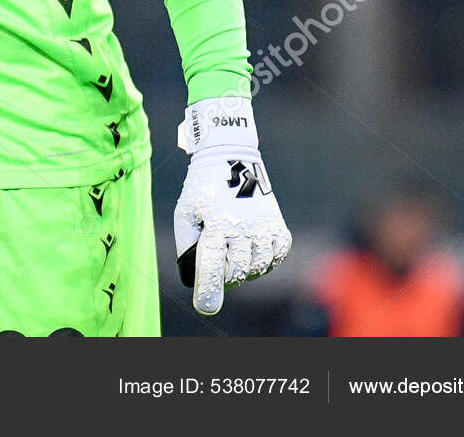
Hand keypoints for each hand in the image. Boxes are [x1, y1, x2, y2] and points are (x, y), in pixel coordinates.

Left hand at [173, 96, 291, 315]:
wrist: (230, 157)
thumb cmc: (202, 187)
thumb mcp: (184, 212)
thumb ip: (186, 244)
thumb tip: (194, 274)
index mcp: (217, 223)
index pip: (213, 266)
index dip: (208, 291)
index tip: (205, 306)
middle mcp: (244, 227)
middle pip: (236, 272)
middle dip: (223, 276)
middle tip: (216, 265)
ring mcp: (265, 227)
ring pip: (257, 268)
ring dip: (243, 269)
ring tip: (232, 253)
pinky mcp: (278, 226)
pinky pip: (275, 257)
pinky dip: (264, 260)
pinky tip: (251, 250)